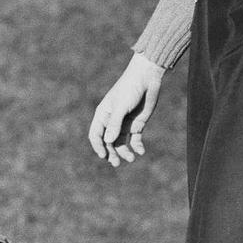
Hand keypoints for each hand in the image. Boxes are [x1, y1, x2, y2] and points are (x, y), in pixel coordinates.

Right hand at [88, 53, 165, 167]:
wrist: (147, 79)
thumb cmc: (130, 89)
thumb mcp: (121, 106)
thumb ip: (115, 124)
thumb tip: (107, 142)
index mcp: (103, 115)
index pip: (96, 135)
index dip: (98, 146)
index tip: (104, 156)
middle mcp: (112, 122)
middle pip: (108, 142)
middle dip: (111, 154)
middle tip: (116, 164)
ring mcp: (124, 124)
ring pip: (121, 144)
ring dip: (124, 153)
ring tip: (131, 159)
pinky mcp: (136, 125)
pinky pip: (134, 140)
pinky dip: (137, 147)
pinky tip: (141, 152)